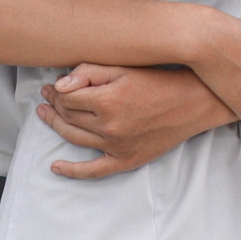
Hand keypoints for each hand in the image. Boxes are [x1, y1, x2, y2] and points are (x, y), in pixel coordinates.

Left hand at [38, 64, 223, 179]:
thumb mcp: (125, 68)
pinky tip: (56, 166)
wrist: (194, 102)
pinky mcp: (127, 160)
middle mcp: (109, 127)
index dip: (56, 90)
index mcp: (107, 101)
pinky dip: (72, 171)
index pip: (67, 98)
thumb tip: (60, 85)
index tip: (53, 84)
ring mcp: (117, 147)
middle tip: (47, 95)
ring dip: (56, 126)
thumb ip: (90, 73)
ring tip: (46, 114)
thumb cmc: (160, 80)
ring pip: (75, 138)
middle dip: (54, 104)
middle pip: (69, 117)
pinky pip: (93, 171)